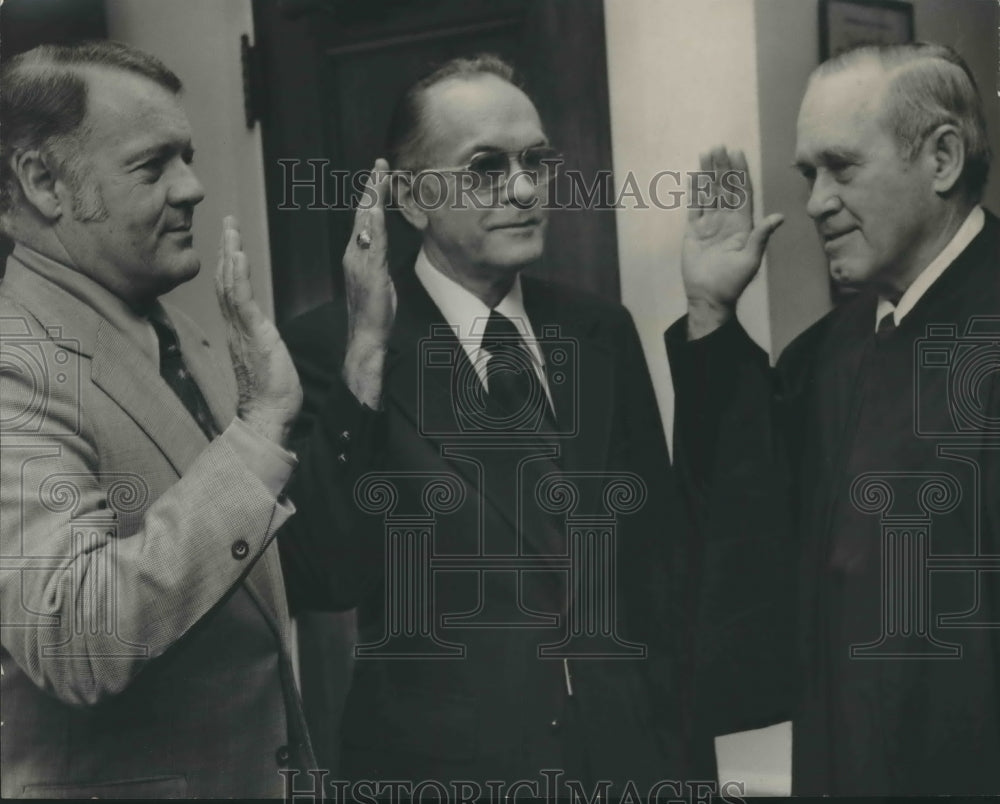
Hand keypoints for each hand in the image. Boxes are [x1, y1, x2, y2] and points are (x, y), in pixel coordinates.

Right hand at [216, 215, 302, 444]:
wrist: (268, 416)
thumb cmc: (271, 393)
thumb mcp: (267, 358)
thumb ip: (262, 341)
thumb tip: (263, 333)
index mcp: (240, 331)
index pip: (231, 290)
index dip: (229, 263)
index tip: (231, 240)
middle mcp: (235, 327)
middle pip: (225, 280)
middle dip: (226, 248)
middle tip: (228, 221)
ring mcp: (241, 331)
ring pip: (229, 284)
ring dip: (229, 253)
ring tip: (231, 228)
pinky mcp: (252, 336)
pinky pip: (241, 300)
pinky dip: (238, 276)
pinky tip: (238, 255)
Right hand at [342, 159, 395, 408]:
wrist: (365, 337)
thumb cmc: (373, 313)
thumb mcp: (378, 280)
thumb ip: (377, 260)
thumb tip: (380, 246)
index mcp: (356, 255)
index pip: (364, 220)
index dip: (371, 197)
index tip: (378, 175)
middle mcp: (354, 255)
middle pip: (363, 215)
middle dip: (371, 188)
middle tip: (380, 164)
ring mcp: (360, 263)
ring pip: (367, 224)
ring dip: (373, 198)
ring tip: (380, 176)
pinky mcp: (370, 273)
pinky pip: (372, 244)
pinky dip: (374, 224)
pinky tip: (378, 209)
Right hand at [682, 146, 783, 338]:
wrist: (709, 296)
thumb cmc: (733, 281)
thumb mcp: (750, 259)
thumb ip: (761, 236)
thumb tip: (779, 217)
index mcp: (742, 224)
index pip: (741, 192)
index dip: (740, 172)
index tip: (737, 153)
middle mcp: (726, 220)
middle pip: (724, 187)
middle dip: (722, 167)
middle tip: (719, 146)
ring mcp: (709, 225)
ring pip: (709, 193)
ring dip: (707, 174)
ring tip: (705, 154)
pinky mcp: (693, 232)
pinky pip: (694, 207)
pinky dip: (693, 192)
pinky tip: (693, 177)